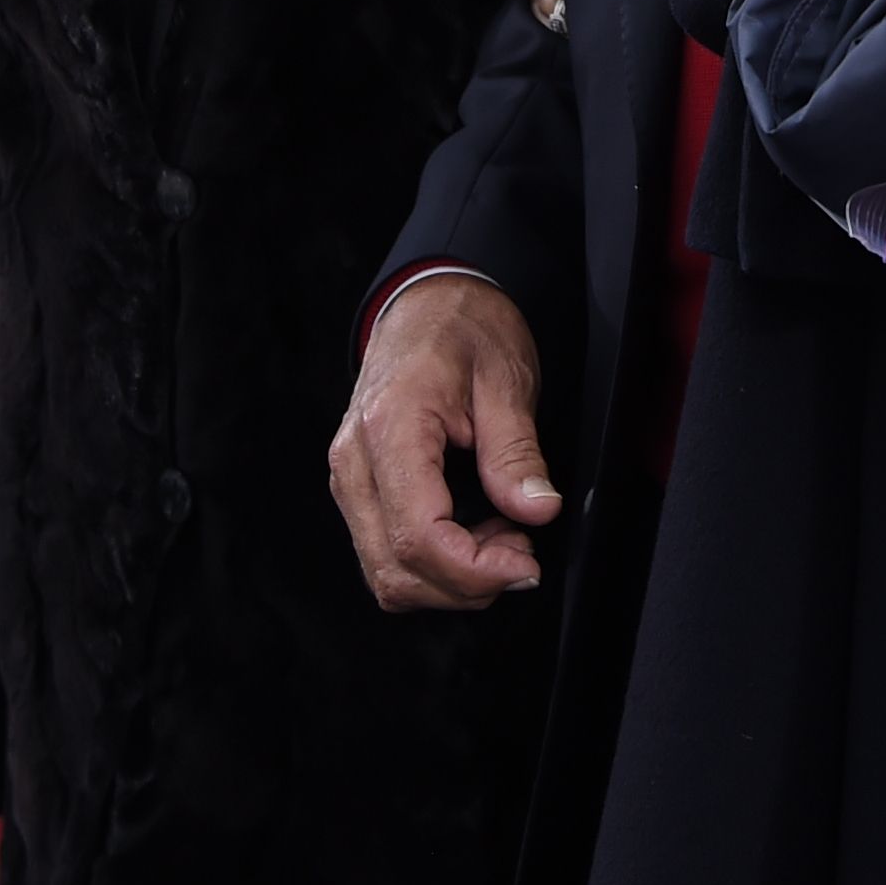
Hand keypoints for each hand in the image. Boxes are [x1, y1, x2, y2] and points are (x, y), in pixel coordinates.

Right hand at [330, 279, 560, 608]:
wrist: (428, 300)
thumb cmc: (463, 327)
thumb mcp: (507, 380)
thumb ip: (517, 452)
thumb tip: (537, 510)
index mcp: (390, 427)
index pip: (418, 535)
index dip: (475, 570)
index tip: (525, 565)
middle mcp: (355, 459)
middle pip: (395, 569)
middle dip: (465, 584)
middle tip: (522, 554)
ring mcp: (349, 476)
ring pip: (384, 573)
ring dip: (448, 579)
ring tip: (501, 539)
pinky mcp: (358, 485)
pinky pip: (384, 552)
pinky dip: (430, 564)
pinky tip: (472, 534)